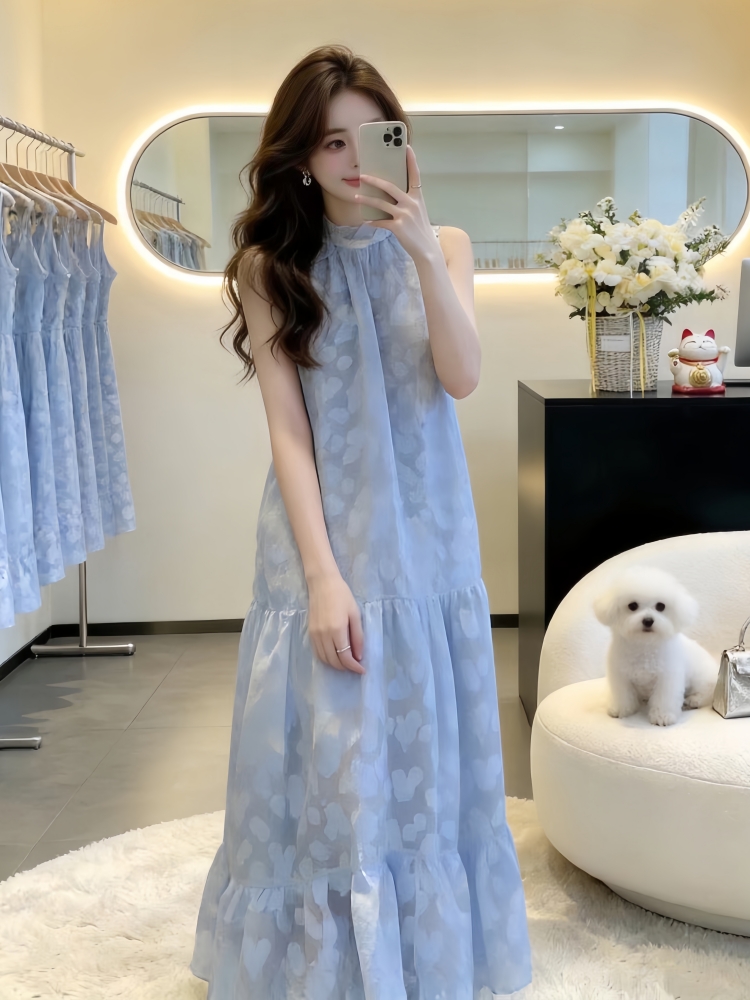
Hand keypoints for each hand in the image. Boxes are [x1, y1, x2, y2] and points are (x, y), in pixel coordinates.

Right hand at [307, 571, 364, 674]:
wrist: (322, 583)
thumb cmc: (342, 596)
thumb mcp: (355, 614)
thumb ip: (357, 636)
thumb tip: (359, 656)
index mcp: (337, 630)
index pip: (345, 657)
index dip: (354, 667)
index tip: (362, 670)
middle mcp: (324, 635)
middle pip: (334, 661)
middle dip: (346, 667)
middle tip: (356, 666)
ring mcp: (315, 635)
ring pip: (324, 659)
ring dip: (336, 664)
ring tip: (346, 662)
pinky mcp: (310, 632)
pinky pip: (317, 652)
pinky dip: (326, 658)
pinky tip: (334, 656)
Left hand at [356, 145, 439, 264]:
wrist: (427, 249)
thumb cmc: (420, 229)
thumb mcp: (418, 211)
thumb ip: (408, 201)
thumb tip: (389, 194)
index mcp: (418, 197)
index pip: (415, 175)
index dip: (411, 160)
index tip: (406, 147)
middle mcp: (412, 203)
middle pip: (390, 187)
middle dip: (374, 180)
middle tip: (362, 175)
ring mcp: (404, 215)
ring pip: (381, 204)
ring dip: (366, 200)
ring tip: (356, 196)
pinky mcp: (398, 227)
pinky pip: (381, 222)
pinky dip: (372, 222)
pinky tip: (365, 221)